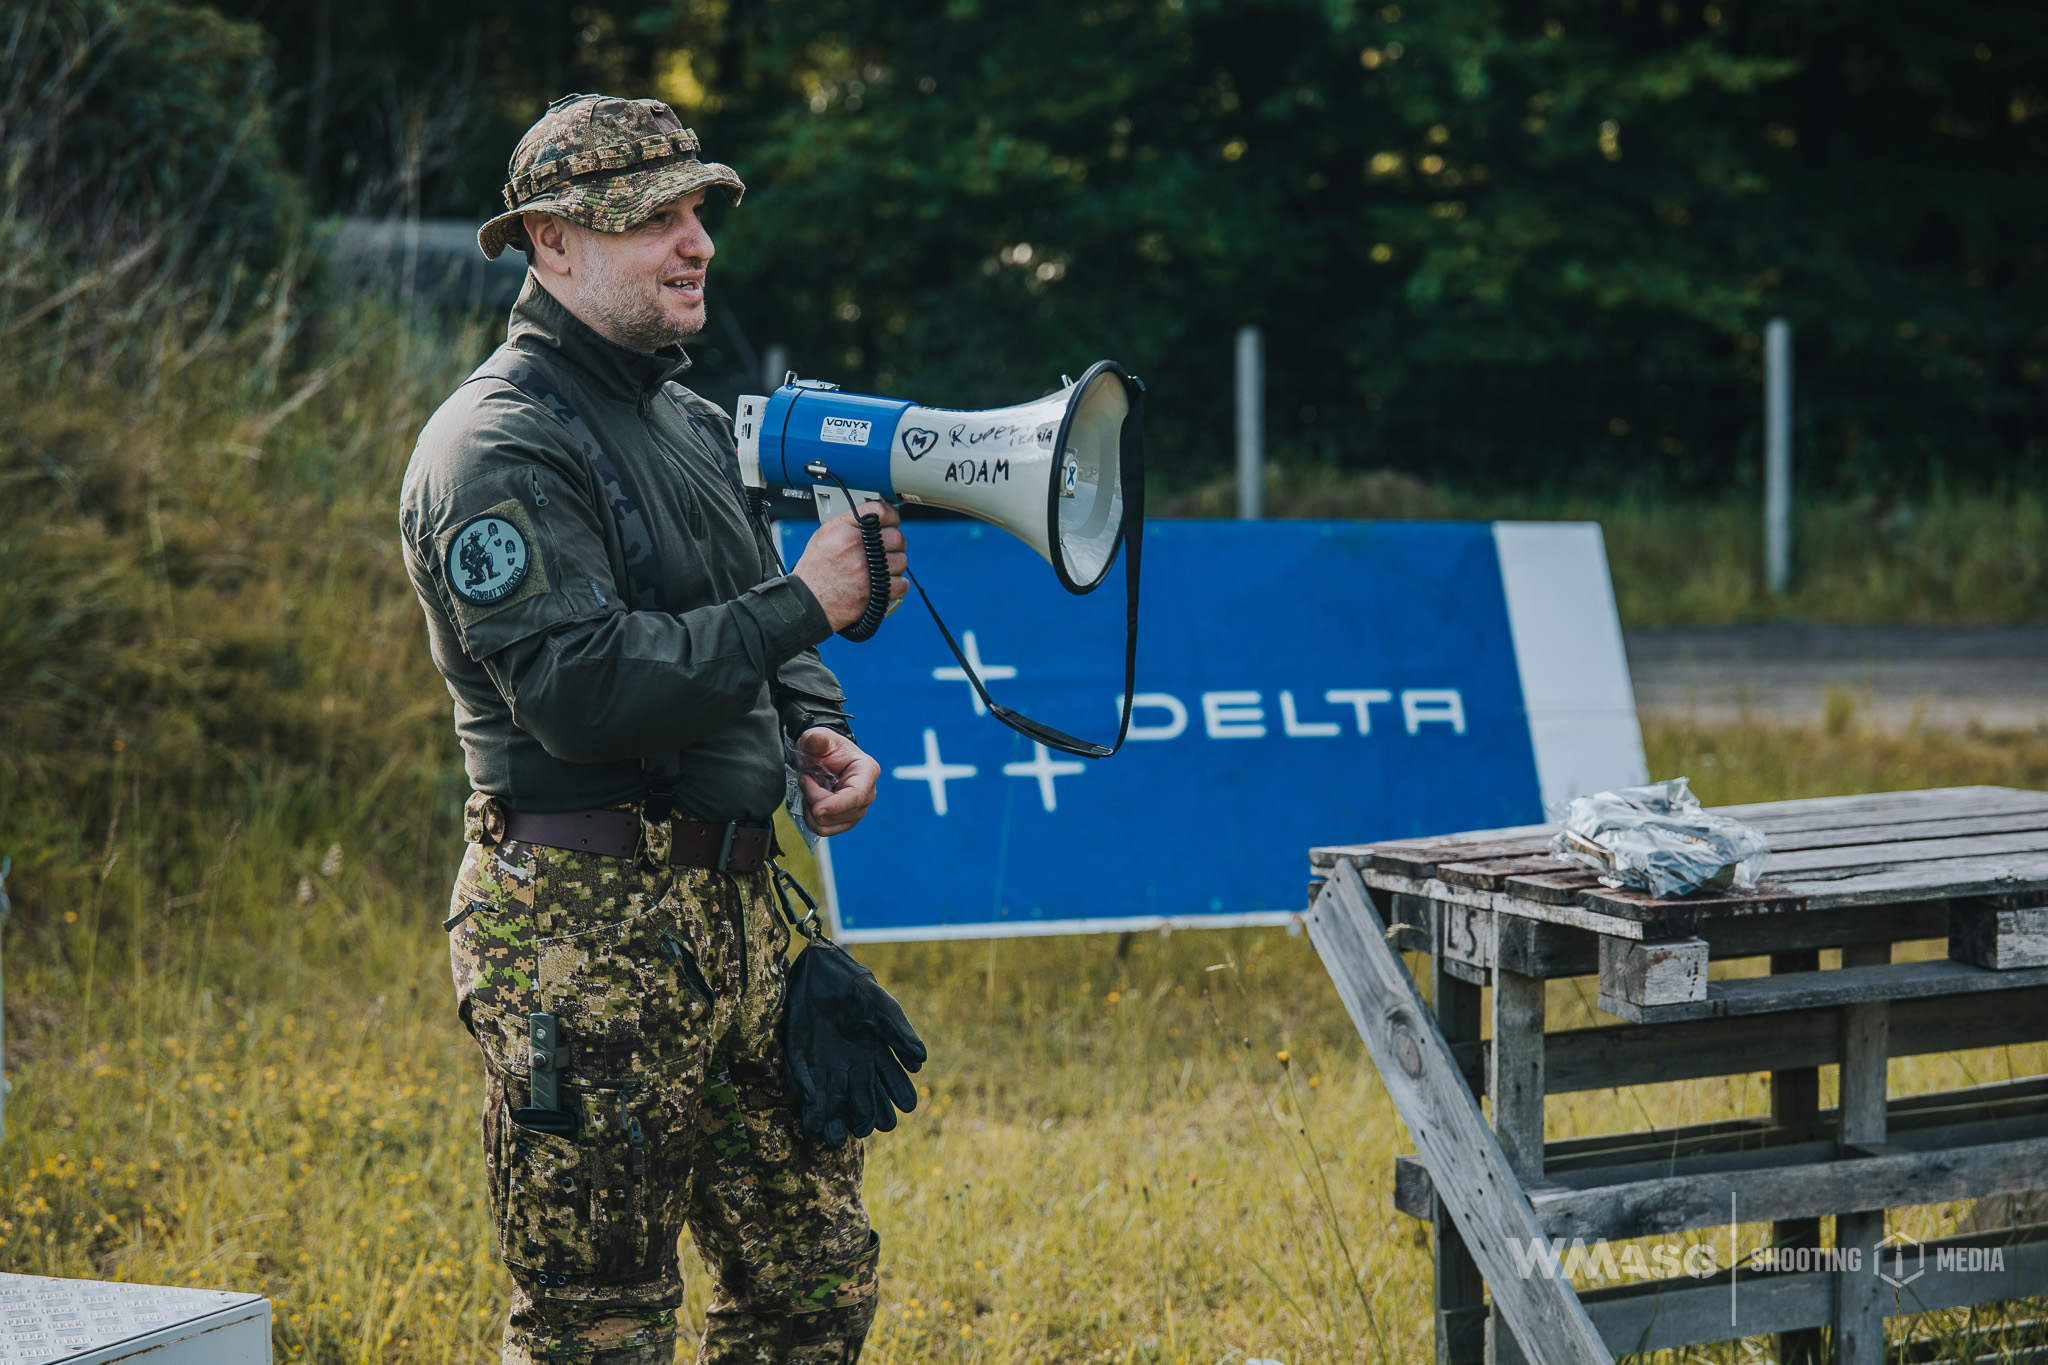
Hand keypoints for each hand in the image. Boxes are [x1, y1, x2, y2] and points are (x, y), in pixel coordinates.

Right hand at [790, 502, 906, 632]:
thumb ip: (848, 525)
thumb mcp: (823, 537)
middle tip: (886, 551)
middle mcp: (854, 546)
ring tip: (881, 570)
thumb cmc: (815, 572)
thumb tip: (873, 519)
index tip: (892, 522)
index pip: (879, 510)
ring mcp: (865, 569)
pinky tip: (884, 584)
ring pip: (901, 560)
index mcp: (842, 529)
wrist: (808, 603)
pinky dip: (896, 586)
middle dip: (894, 545)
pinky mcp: (873, 590)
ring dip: (895, 567)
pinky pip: (902, 583)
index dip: (891, 516)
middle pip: (896, 536)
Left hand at [796, 727, 880, 836]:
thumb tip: (816, 740)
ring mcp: (857, 810)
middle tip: (804, 779)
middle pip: (839, 813)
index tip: (814, 806)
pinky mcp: (845, 821)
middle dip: (814, 801)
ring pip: (829, 826)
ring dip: (810, 811)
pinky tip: (808, 801)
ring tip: (807, 790)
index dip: (835, 806)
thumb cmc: (824, 747)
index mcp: (866, 771)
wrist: (823, 756)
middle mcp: (867, 794)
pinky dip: (810, 819)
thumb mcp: (817, 738)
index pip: (856, 796)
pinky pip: (824, 830)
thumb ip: (816, 739)